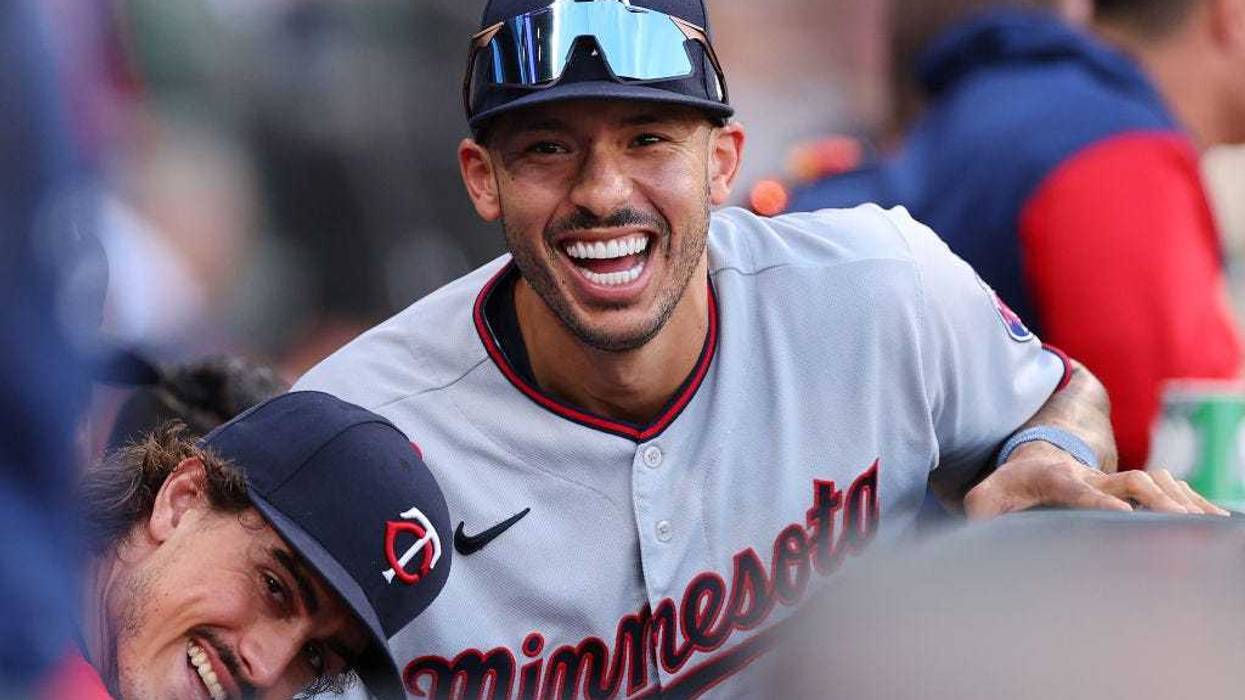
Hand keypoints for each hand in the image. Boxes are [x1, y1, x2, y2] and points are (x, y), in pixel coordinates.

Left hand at [964, 441, 1230, 518]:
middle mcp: (1091, 475)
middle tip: (1180, 521)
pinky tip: (1211, 517)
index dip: (1100, 499)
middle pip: (1130, 481)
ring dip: (1180, 500)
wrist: (1033, 458)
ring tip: (1206, 522)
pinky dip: (1189, 499)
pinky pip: (1165, 488)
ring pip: (1154, 482)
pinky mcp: (1126, 486)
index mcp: (1056, 478)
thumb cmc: (1009, 484)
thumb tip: (977, 523)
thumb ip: (980, 508)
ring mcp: (1112, 479)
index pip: (1080, 489)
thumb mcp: (986, 496)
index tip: (1122, 512)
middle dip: (1155, 498)